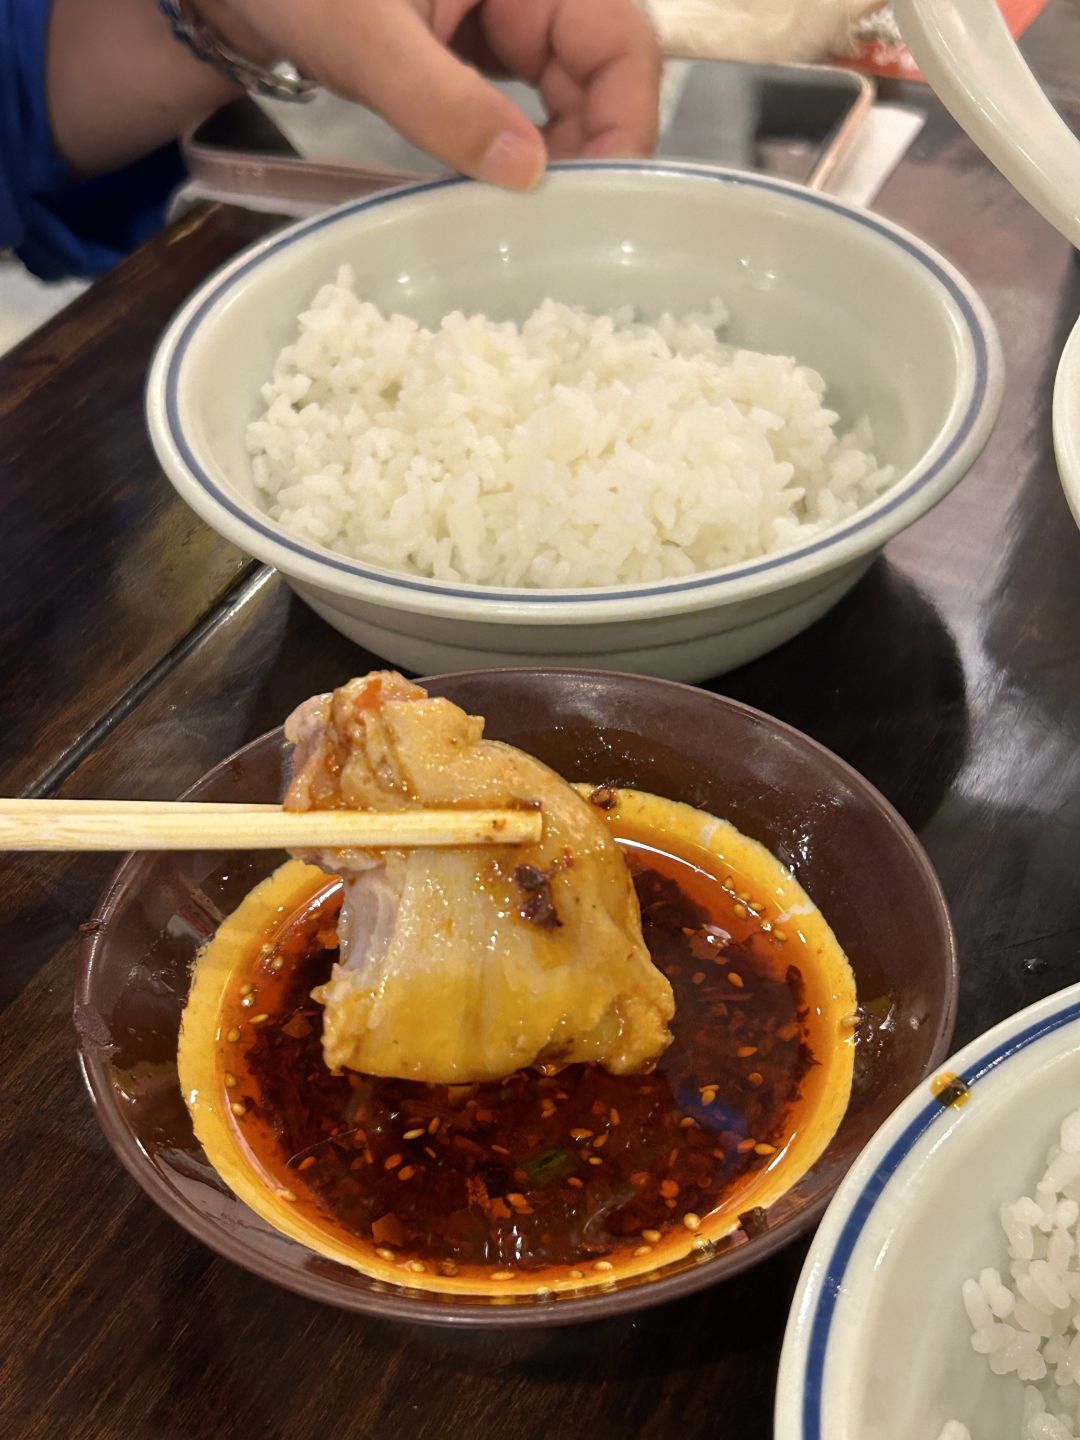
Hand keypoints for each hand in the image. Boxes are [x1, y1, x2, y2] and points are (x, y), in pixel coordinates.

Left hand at [202, 0, 661, 188]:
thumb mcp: (365, 38)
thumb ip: (444, 103)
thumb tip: (528, 176)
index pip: (621, 39)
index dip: (625, 120)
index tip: (597, 198)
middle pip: (601, 72)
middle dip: (588, 149)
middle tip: (556, 226)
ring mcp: (502, 12)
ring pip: (565, 93)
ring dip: (554, 157)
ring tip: (524, 217)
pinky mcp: (472, 43)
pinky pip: (521, 99)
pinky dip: (514, 148)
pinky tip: (492, 188)